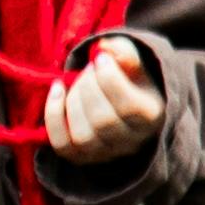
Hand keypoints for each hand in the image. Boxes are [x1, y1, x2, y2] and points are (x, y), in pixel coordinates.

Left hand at [43, 34, 162, 171]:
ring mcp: (105, 153)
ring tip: (75, 80)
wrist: (121, 102)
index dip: (109, 79)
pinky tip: (57, 90)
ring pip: (82, 136)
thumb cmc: (129, 79)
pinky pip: (61, 144)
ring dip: (72, 101)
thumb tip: (104, 48)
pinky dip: (53, 115)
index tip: (100, 58)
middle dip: (88, 87)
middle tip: (87, 68)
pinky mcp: (80, 156)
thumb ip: (124, 51)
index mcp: (151, 117)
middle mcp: (131, 142)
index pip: (129, 107)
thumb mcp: (133, 62)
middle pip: (103, 121)